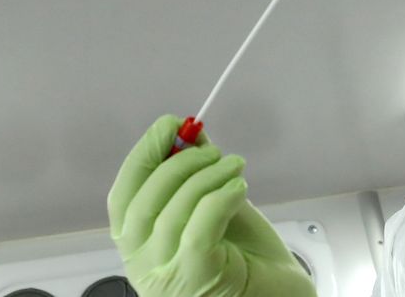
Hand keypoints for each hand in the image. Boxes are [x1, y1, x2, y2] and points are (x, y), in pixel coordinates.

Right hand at [108, 115, 316, 296]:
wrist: (281, 295)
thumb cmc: (249, 258)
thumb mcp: (215, 206)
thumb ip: (197, 175)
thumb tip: (190, 134)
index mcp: (139, 245)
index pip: (123, 196)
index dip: (145, 155)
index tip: (170, 124)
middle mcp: (144, 265)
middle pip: (143, 203)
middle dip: (178, 164)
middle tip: (211, 149)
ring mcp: (168, 277)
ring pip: (173, 214)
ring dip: (206, 177)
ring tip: (233, 165)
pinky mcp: (199, 280)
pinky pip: (199, 230)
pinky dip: (218, 199)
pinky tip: (238, 188)